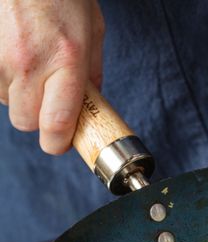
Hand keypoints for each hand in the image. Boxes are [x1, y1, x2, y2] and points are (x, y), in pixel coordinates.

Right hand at [0, 0, 103, 153]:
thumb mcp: (91, 29)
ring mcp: (0, 57)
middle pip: (26, 122)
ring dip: (19, 93)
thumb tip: (93, 105)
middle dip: (38, 116)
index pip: (56, 125)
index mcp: (66, 60)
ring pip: (8, 102)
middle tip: (47, 95)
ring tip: (30, 63)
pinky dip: (3, 77)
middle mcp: (30, 62)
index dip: (58, 142)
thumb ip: (92, 72)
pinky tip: (13, 55)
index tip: (62, 141)